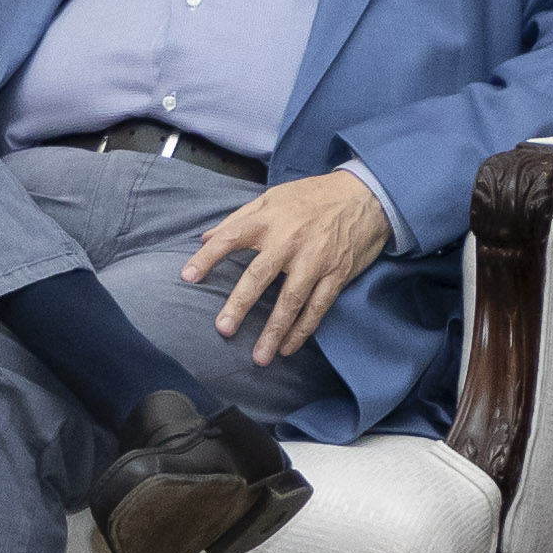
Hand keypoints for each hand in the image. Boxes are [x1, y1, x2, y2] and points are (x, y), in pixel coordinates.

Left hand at [183, 170, 390, 366]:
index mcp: (269, 219)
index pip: (230, 238)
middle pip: (260, 276)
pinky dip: (303, 330)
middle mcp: (290, 240)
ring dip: (275, 330)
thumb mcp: (273, 196)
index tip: (187, 276)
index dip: (207, 257)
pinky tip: (288, 348)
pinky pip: (317, 307)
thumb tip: (206, 236)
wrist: (365, 196)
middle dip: (240, 303)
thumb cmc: (313, 196)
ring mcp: (315, 260)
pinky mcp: (336, 274)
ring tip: (260, 356)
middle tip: (223, 329)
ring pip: (291, 300)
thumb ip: (239, 217)